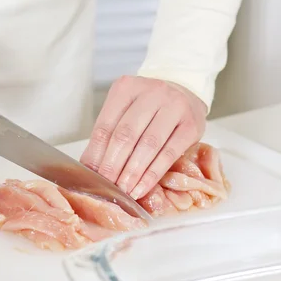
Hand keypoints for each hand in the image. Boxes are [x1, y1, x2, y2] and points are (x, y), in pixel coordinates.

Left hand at [81, 76, 206, 199]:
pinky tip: (141, 189)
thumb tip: (88, 168)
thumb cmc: (149, 109)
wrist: (186, 93)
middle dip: (113, 166)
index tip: (92, 178)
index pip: (105, 126)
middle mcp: (152, 92)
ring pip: (148, 145)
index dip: (97, 155)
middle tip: (107, 188)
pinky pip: (169, 154)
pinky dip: (152, 175)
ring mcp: (174, 106)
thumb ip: (108, 136)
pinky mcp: (191, 125)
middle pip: (126, 135)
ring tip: (123, 191)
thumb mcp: (125, 113)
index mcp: (126, 88)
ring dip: (132, 173)